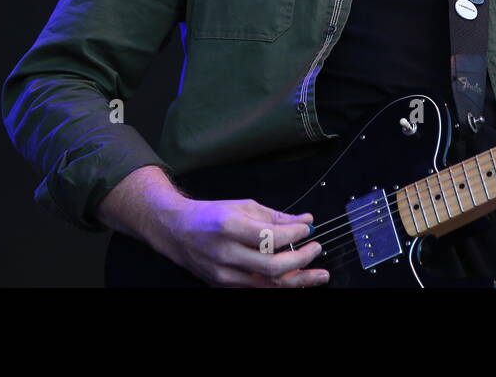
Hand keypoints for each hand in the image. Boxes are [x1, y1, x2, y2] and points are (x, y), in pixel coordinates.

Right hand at [157, 198, 329, 286]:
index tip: (308, 228)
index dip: (294, 233)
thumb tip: (305, 220)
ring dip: (298, 280)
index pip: (270, 236)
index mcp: (229, 226)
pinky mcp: (224, 285)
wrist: (177, 231)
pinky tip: (296, 281)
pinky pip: (258, 289)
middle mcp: (226, 253)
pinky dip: (279, 286)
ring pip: (268, 284)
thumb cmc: (210, 216)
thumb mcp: (243, 206)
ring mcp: (224, 274)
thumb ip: (276, 216)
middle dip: (301, 260)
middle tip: (317, 250)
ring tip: (318, 275)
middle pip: (272, 266)